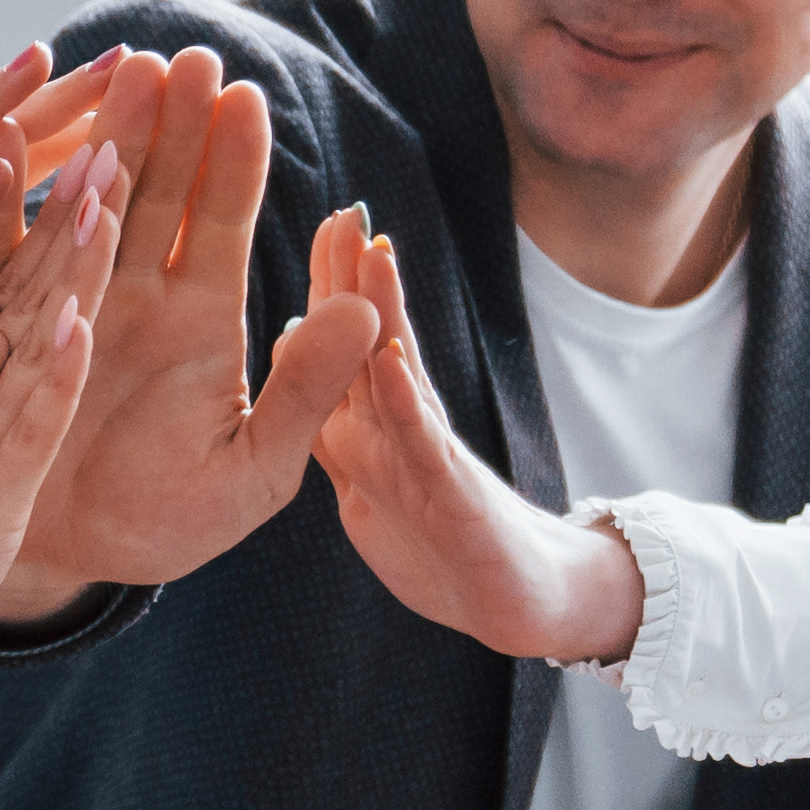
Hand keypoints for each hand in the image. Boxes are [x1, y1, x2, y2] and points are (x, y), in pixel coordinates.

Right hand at [0, 54, 364, 605]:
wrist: (68, 566)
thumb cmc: (166, 523)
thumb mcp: (255, 472)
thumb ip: (308, 392)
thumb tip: (366, 315)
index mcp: (198, 322)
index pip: (222, 225)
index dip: (233, 162)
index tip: (244, 97)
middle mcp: (131, 296)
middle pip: (155, 192)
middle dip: (169, 124)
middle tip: (180, 57)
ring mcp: (63, 303)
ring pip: (84, 203)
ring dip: (98, 139)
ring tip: (111, 72)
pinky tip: (7, 138)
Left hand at [292, 209, 648, 666]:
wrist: (515, 599)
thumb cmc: (438, 537)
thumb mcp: (367, 479)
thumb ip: (332, 422)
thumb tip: (293, 355)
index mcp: (380, 424)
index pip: (351, 343)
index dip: (333, 286)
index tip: (327, 220)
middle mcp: (407, 427)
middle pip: (376, 339)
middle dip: (359, 277)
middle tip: (348, 211)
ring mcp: (430, 457)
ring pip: (401, 375)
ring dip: (386, 314)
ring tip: (375, 253)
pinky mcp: (451, 496)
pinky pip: (420, 445)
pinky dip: (403, 403)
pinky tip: (391, 359)